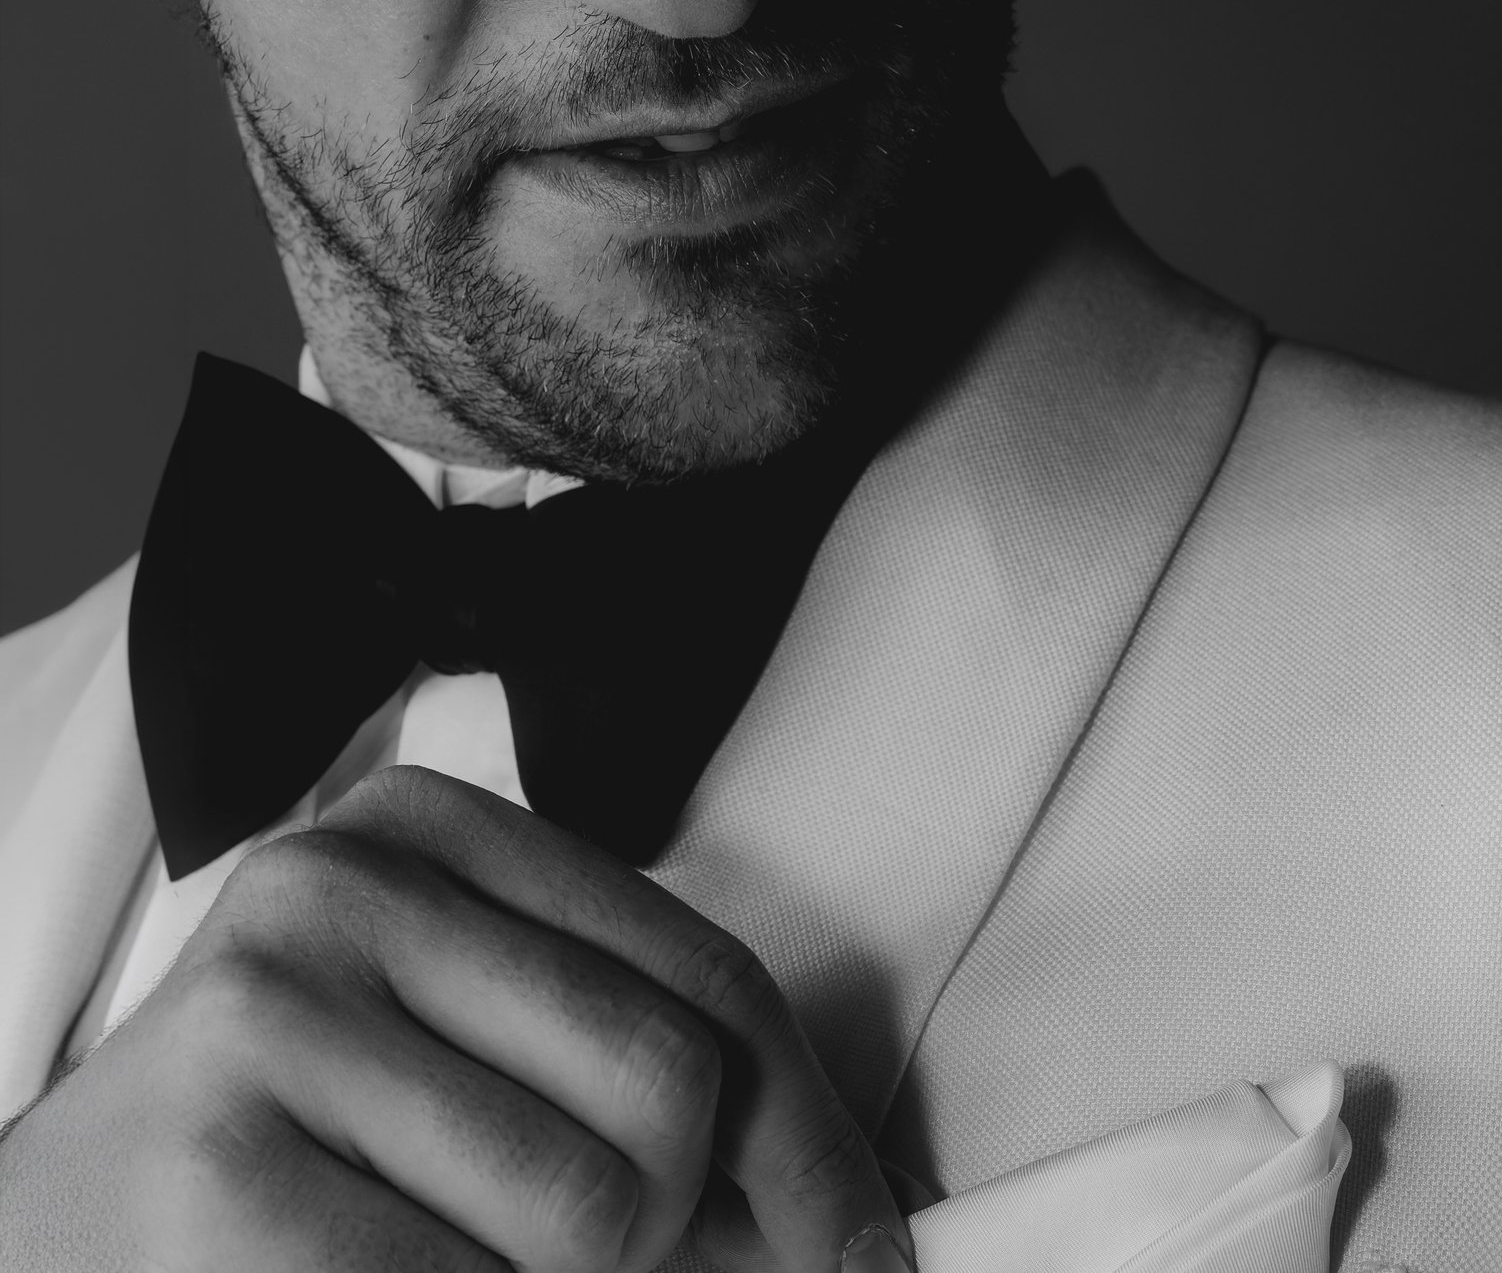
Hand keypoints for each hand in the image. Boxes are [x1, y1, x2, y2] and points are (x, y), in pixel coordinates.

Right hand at [0, 765, 912, 1272]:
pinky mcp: (215, 1169)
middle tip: (608, 1260)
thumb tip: (846, 1207)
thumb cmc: (301, 1143)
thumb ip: (627, 1065)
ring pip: (594, 1209)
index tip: (865, 1245)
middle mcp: (342, 886)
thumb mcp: (462, 1040)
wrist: (57, 1232)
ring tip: (463, 1262)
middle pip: (674, 1082)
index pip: (710, 977)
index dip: (814, 1134)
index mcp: (430, 828)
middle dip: (680, 1223)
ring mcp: (268, 1015)